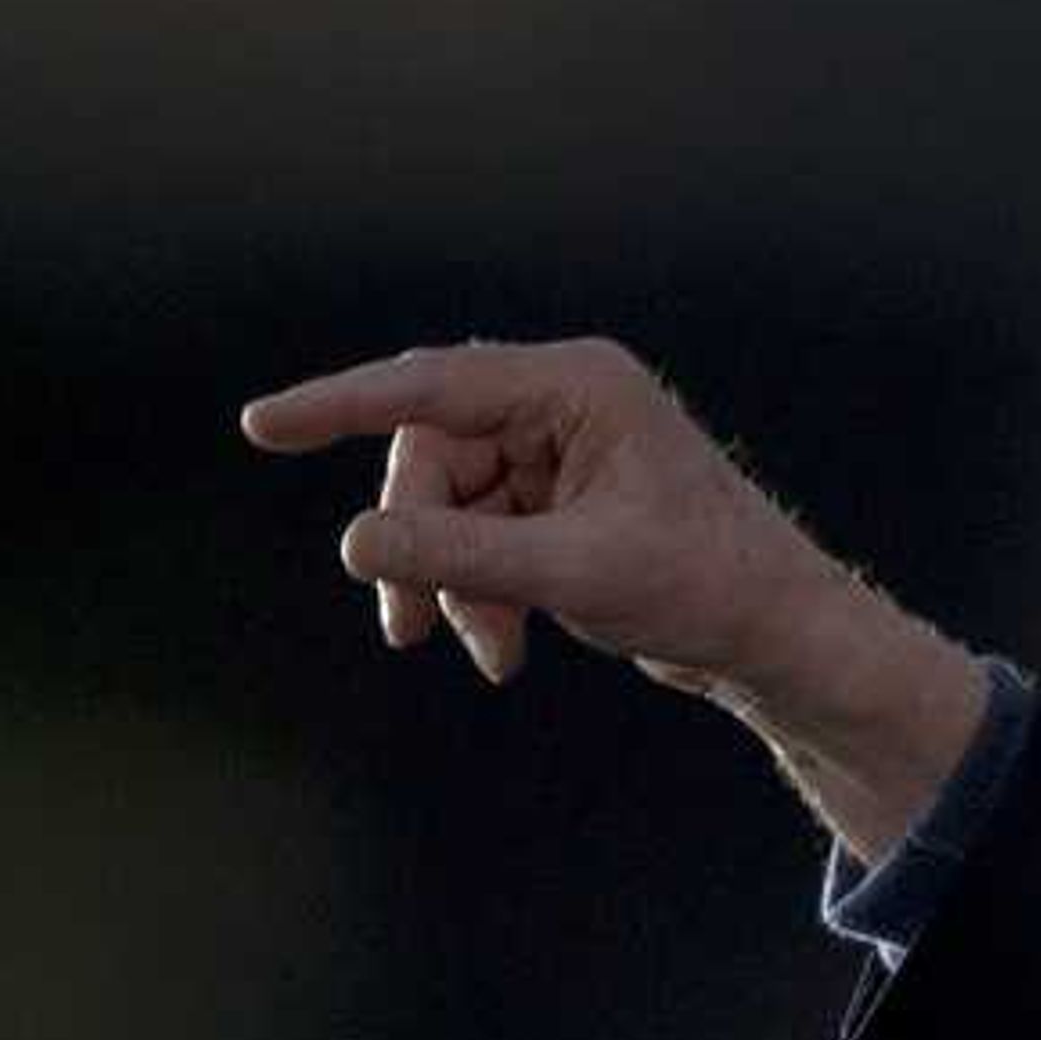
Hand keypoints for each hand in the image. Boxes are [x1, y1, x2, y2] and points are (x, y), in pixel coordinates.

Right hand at [238, 335, 819, 692]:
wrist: (778, 637)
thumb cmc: (705, 585)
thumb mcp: (570, 573)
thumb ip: (458, 557)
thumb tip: (356, 546)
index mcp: (579, 386)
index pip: (431, 386)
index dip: (339, 405)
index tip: (262, 425)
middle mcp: (567, 403)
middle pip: (435, 457)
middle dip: (418, 544)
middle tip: (407, 624)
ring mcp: (563, 452)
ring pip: (452, 507)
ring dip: (451, 583)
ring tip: (481, 652)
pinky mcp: (562, 503)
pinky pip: (483, 536)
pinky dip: (480, 594)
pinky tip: (503, 653)